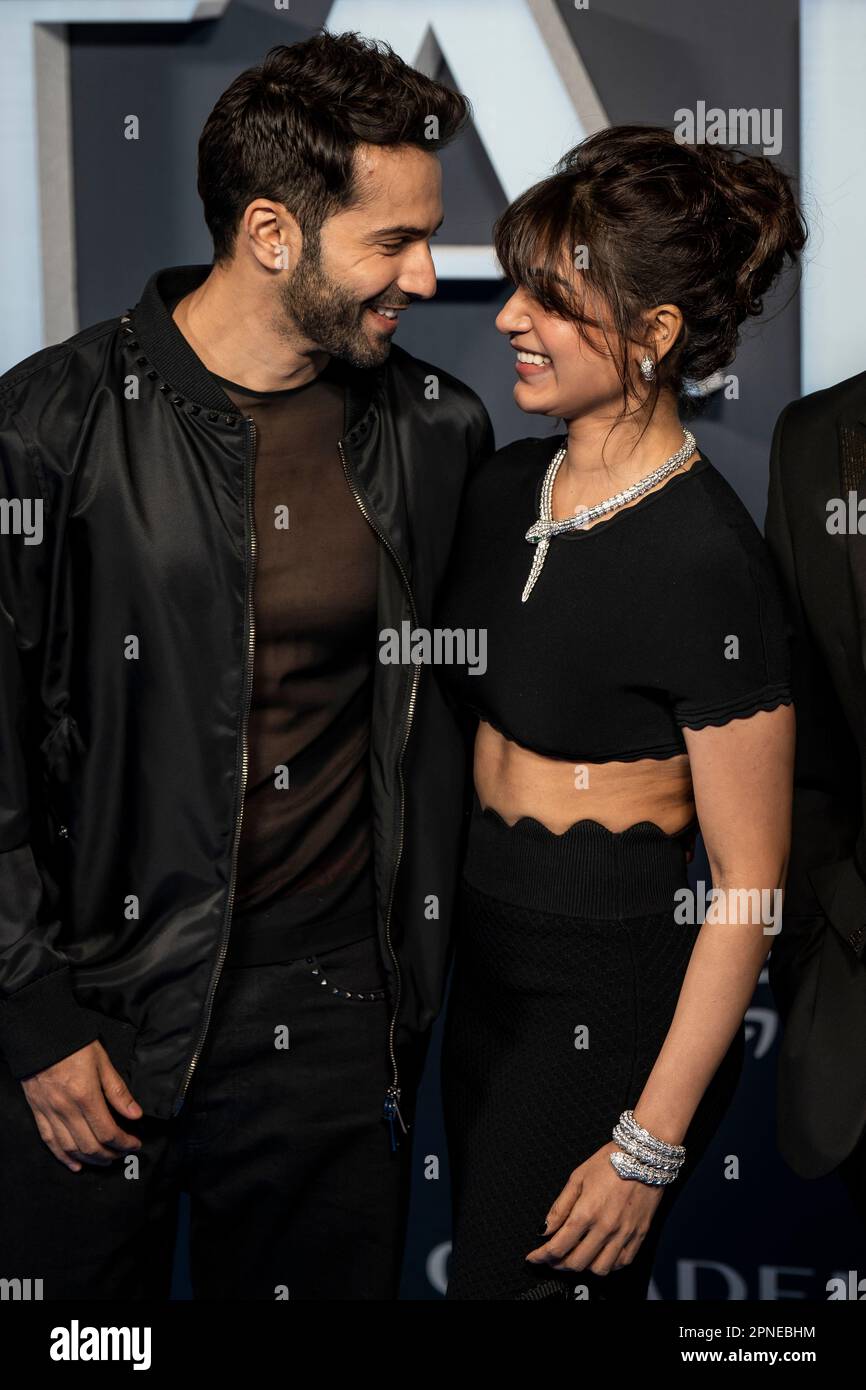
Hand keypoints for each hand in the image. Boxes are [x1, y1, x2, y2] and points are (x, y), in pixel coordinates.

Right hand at [21, 1039, 143, 1171]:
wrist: (40, 1035)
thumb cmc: (74, 1045)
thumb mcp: (102, 1061)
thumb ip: (118, 1091)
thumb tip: (135, 1114)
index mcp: (85, 1096)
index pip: (108, 1132)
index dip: (124, 1143)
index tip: (135, 1144)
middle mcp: (66, 1110)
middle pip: (90, 1146)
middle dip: (110, 1155)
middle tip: (123, 1154)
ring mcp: (50, 1113)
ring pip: (71, 1148)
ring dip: (90, 1160)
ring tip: (105, 1160)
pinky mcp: (38, 1113)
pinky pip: (50, 1142)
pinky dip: (63, 1157)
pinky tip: (75, 1164)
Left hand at [525, 1141, 665, 1275]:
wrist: (643, 1156)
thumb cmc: (610, 1161)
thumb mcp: (577, 1177)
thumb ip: (560, 1207)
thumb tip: (544, 1229)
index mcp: (587, 1212)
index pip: (558, 1246)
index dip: (542, 1256)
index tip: (534, 1258)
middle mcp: (605, 1228)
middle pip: (577, 1263)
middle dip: (558, 1264)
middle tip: (552, 1258)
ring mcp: (624, 1234)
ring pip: (600, 1269)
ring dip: (584, 1267)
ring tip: (576, 1256)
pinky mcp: (639, 1236)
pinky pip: (621, 1263)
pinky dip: (607, 1264)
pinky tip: (599, 1254)